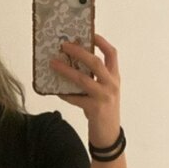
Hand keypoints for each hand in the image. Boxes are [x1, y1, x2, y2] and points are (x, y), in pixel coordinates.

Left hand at [49, 32, 120, 146]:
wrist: (109, 134)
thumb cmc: (104, 109)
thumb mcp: (104, 90)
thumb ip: (95, 78)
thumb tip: (72, 62)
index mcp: (115, 77)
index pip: (112, 54)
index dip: (102, 42)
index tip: (90, 33)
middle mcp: (111, 85)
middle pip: (96, 63)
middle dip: (79, 52)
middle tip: (65, 45)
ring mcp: (104, 97)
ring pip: (83, 79)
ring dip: (67, 70)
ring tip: (54, 64)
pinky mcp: (95, 109)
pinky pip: (75, 98)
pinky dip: (64, 93)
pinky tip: (55, 90)